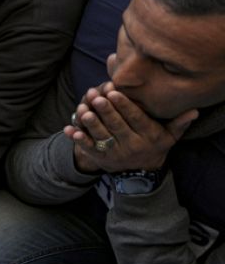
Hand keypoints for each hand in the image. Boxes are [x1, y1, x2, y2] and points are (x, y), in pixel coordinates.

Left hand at [64, 80, 197, 173]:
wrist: (141, 172)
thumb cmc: (155, 145)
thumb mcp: (169, 136)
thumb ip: (179, 123)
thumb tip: (193, 110)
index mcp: (147, 136)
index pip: (135, 119)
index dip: (124, 106)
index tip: (114, 92)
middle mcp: (131, 145)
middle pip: (117, 126)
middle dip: (106, 111)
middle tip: (96, 96)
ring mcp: (115, 153)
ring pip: (102, 137)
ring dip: (91, 124)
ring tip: (83, 109)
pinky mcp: (101, 158)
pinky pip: (88, 149)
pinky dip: (78, 140)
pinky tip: (70, 129)